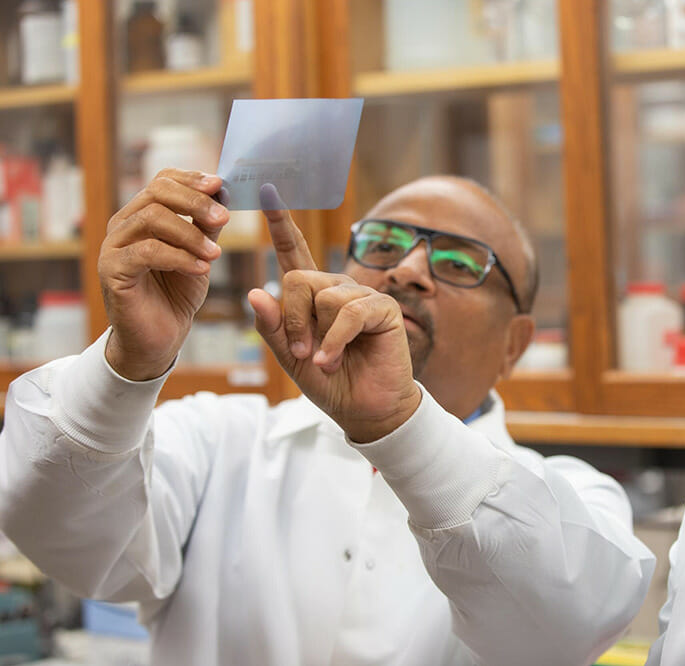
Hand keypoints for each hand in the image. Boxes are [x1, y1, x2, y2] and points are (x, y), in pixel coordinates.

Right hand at [98, 169, 228, 380]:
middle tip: (224, 218)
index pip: (163, 181)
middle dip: (195, 202)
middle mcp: (124, 224)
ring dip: (191, 234)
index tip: (220, 185)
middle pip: (156, 193)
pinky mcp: (112, 270)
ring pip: (151, 219)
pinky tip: (202, 268)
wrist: (159, 337)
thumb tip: (223, 193)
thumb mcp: (199, 253)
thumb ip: (207, 225)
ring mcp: (114, 246)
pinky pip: (146, 252)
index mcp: (143, 214)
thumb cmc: (177, 292)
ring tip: (216, 254)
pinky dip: (179, 257)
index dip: (192, 179)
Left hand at [248, 185, 420, 441]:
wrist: (365, 409)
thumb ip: (272, 327)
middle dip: (292, 320)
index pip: (294, 251)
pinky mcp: (382, 309)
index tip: (266, 189)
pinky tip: (333, 360)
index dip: (280, 222)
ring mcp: (361, 296)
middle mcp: (336, 289)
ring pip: (323, 297)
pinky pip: (347, 313)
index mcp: (312, 295)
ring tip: (324, 361)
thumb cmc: (330, 382)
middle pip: (298, 279)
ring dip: (317, 337)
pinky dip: (335, 342)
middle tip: (300, 352)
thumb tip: (255, 291)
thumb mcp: (289, 357)